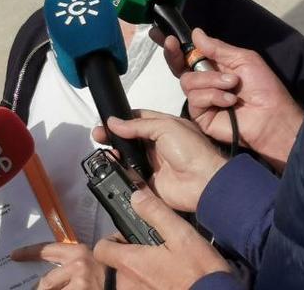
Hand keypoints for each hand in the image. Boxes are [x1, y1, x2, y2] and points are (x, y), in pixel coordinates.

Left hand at [11, 242, 104, 289]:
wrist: (128, 283)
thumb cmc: (107, 273)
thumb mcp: (87, 262)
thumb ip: (68, 262)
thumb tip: (45, 271)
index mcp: (78, 251)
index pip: (46, 249)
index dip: (28, 253)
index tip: (14, 256)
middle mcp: (78, 264)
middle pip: (47, 281)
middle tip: (32, 289)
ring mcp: (81, 282)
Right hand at [92, 111, 225, 211]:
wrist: (204, 182)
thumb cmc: (194, 151)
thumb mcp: (166, 127)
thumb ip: (138, 125)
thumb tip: (114, 122)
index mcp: (165, 128)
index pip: (138, 120)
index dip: (122, 119)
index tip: (108, 121)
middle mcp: (158, 145)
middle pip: (130, 139)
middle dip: (114, 136)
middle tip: (99, 135)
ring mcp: (153, 164)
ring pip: (128, 157)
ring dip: (116, 154)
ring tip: (107, 150)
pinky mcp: (149, 182)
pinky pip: (130, 176)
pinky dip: (121, 172)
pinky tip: (114, 166)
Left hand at [93, 190, 229, 288]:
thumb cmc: (200, 271)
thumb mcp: (181, 234)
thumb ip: (155, 213)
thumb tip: (137, 197)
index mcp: (131, 262)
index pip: (101, 249)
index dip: (111, 239)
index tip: (126, 235)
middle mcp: (130, 280)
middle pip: (117, 261)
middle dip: (132, 252)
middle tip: (155, 247)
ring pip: (131, 276)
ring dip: (143, 268)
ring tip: (165, 263)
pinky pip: (143, 286)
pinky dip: (152, 281)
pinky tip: (170, 276)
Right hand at [155, 28, 301, 171]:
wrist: (272, 118)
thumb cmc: (264, 88)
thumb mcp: (244, 59)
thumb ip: (218, 48)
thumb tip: (195, 33)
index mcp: (214, 67)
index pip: (189, 54)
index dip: (174, 45)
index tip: (159, 33)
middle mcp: (204, 82)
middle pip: (177, 66)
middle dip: (174, 54)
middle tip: (172, 44)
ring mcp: (200, 99)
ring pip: (187, 81)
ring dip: (210, 80)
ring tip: (232, 85)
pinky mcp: (200, 115)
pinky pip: (195, 98)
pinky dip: (212, 95)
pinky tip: (228, 100)